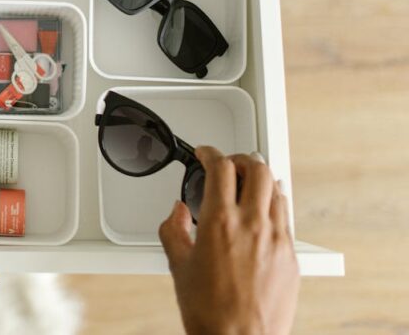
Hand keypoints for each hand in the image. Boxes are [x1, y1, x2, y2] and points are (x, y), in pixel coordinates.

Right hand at [159, 147, 299, 334]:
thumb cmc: (209, 312)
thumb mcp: (178, 265)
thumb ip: (173, 229)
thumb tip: (177, 213)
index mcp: (220, 222)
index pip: (221, 167)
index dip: (211, 153)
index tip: (205, 154)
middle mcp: (253, 225)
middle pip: (257, 168)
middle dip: (241, 159)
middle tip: (229, 163)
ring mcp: (277, 239)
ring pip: (277, 190)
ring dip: (261, 179)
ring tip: (249, 182)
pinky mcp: (292, 257)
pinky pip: (287, 218)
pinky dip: (275, 205)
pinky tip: (266, 211)